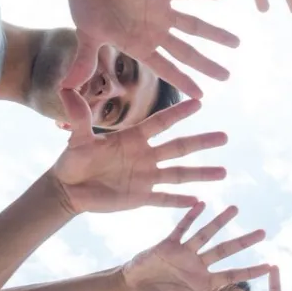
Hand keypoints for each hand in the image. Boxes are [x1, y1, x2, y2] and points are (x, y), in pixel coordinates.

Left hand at [51, 90, 225, 213]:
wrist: (68, 189)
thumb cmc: (73, 161)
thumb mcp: (77, 139)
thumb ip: (78, 118)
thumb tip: (66, 89)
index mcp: (133, 139)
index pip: (160, 124)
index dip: (178, 114)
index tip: (199, 102)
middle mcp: (145, 156)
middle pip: (179, 148)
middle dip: (202, 142)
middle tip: (224, 136)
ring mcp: (146, 177)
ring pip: (179, 174)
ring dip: (201, 173)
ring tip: (223, 172)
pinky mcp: (140, 197)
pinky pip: (164, 199)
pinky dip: (180, 201)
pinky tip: (198, 201)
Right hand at [62, 0, 238, 98]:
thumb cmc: (86, 4)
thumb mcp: (87, 36)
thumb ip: (84, 62)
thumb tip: (66, 89)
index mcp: (139, 45)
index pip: (167, 68)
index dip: (184, 81)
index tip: (202, 96)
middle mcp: (155, 31)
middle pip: (187, 52)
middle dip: (207, 64)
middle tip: (227, 77)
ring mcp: (161, 11)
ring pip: (194, 25)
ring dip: (214, 33)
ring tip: (236, 42)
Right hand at [122, 204, 268, 290]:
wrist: (129, 289)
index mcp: (202, 282)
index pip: (232, 275)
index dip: (250, 270)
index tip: (270, 265)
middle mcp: (197, 264)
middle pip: (224, 251)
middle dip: (243, 242)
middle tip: (263, 232)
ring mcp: (184, 252)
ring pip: (206, 234)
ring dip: (219, 222)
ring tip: (235, 209)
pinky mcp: (168, 244)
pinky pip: (181, 228)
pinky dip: (191, 217)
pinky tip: (201, 204)